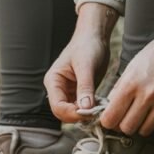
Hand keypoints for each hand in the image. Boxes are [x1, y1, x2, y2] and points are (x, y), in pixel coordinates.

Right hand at [44, 3, 116, 123]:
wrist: (95, 37)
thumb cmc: (87, 46)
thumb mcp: (86, 65)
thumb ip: (85, 87)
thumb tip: (85, 109)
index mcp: (53, 81)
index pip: (57, 106)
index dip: (71, 113)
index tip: (89, 113)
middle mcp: (58, 89)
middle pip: (63, 113)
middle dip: (78, 115)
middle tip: (96, 113)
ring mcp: (68, 92)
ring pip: (73, 112)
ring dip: (85, 114)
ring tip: (99, 109)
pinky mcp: (79, 93)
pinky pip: (82, 107)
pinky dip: (90, 109)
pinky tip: (100, 105)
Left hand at [100, 3, 153, 136]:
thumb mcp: (133, 65)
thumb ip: (120, 88)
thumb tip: (110, 109)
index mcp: (131, 83)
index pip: (110, 118)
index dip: (109, 121)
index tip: (112, 118)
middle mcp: (148, 94)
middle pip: (127, 128)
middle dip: (125, 124)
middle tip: (129, 115)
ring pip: (145, 130)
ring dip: (143, 123)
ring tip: (147, 110)